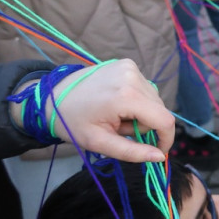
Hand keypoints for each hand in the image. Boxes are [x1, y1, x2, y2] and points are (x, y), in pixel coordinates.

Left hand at [11, 60, 174, 161]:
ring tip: (115, 115)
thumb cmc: (72, 123)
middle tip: (118, 129)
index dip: (166, 138)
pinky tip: (116, 102)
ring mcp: (131, 67)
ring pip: (153, 99)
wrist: (51, 97)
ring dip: (141, 111)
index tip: (158, 151)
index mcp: (127, 96)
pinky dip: (136, 99)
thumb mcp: (99, 143)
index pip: (165, 120)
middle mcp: (134, 76)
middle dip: (145, 124)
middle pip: (159, 109)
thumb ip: (132, 151)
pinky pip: (144, 88)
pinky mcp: (128, 63)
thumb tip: (159, 157)